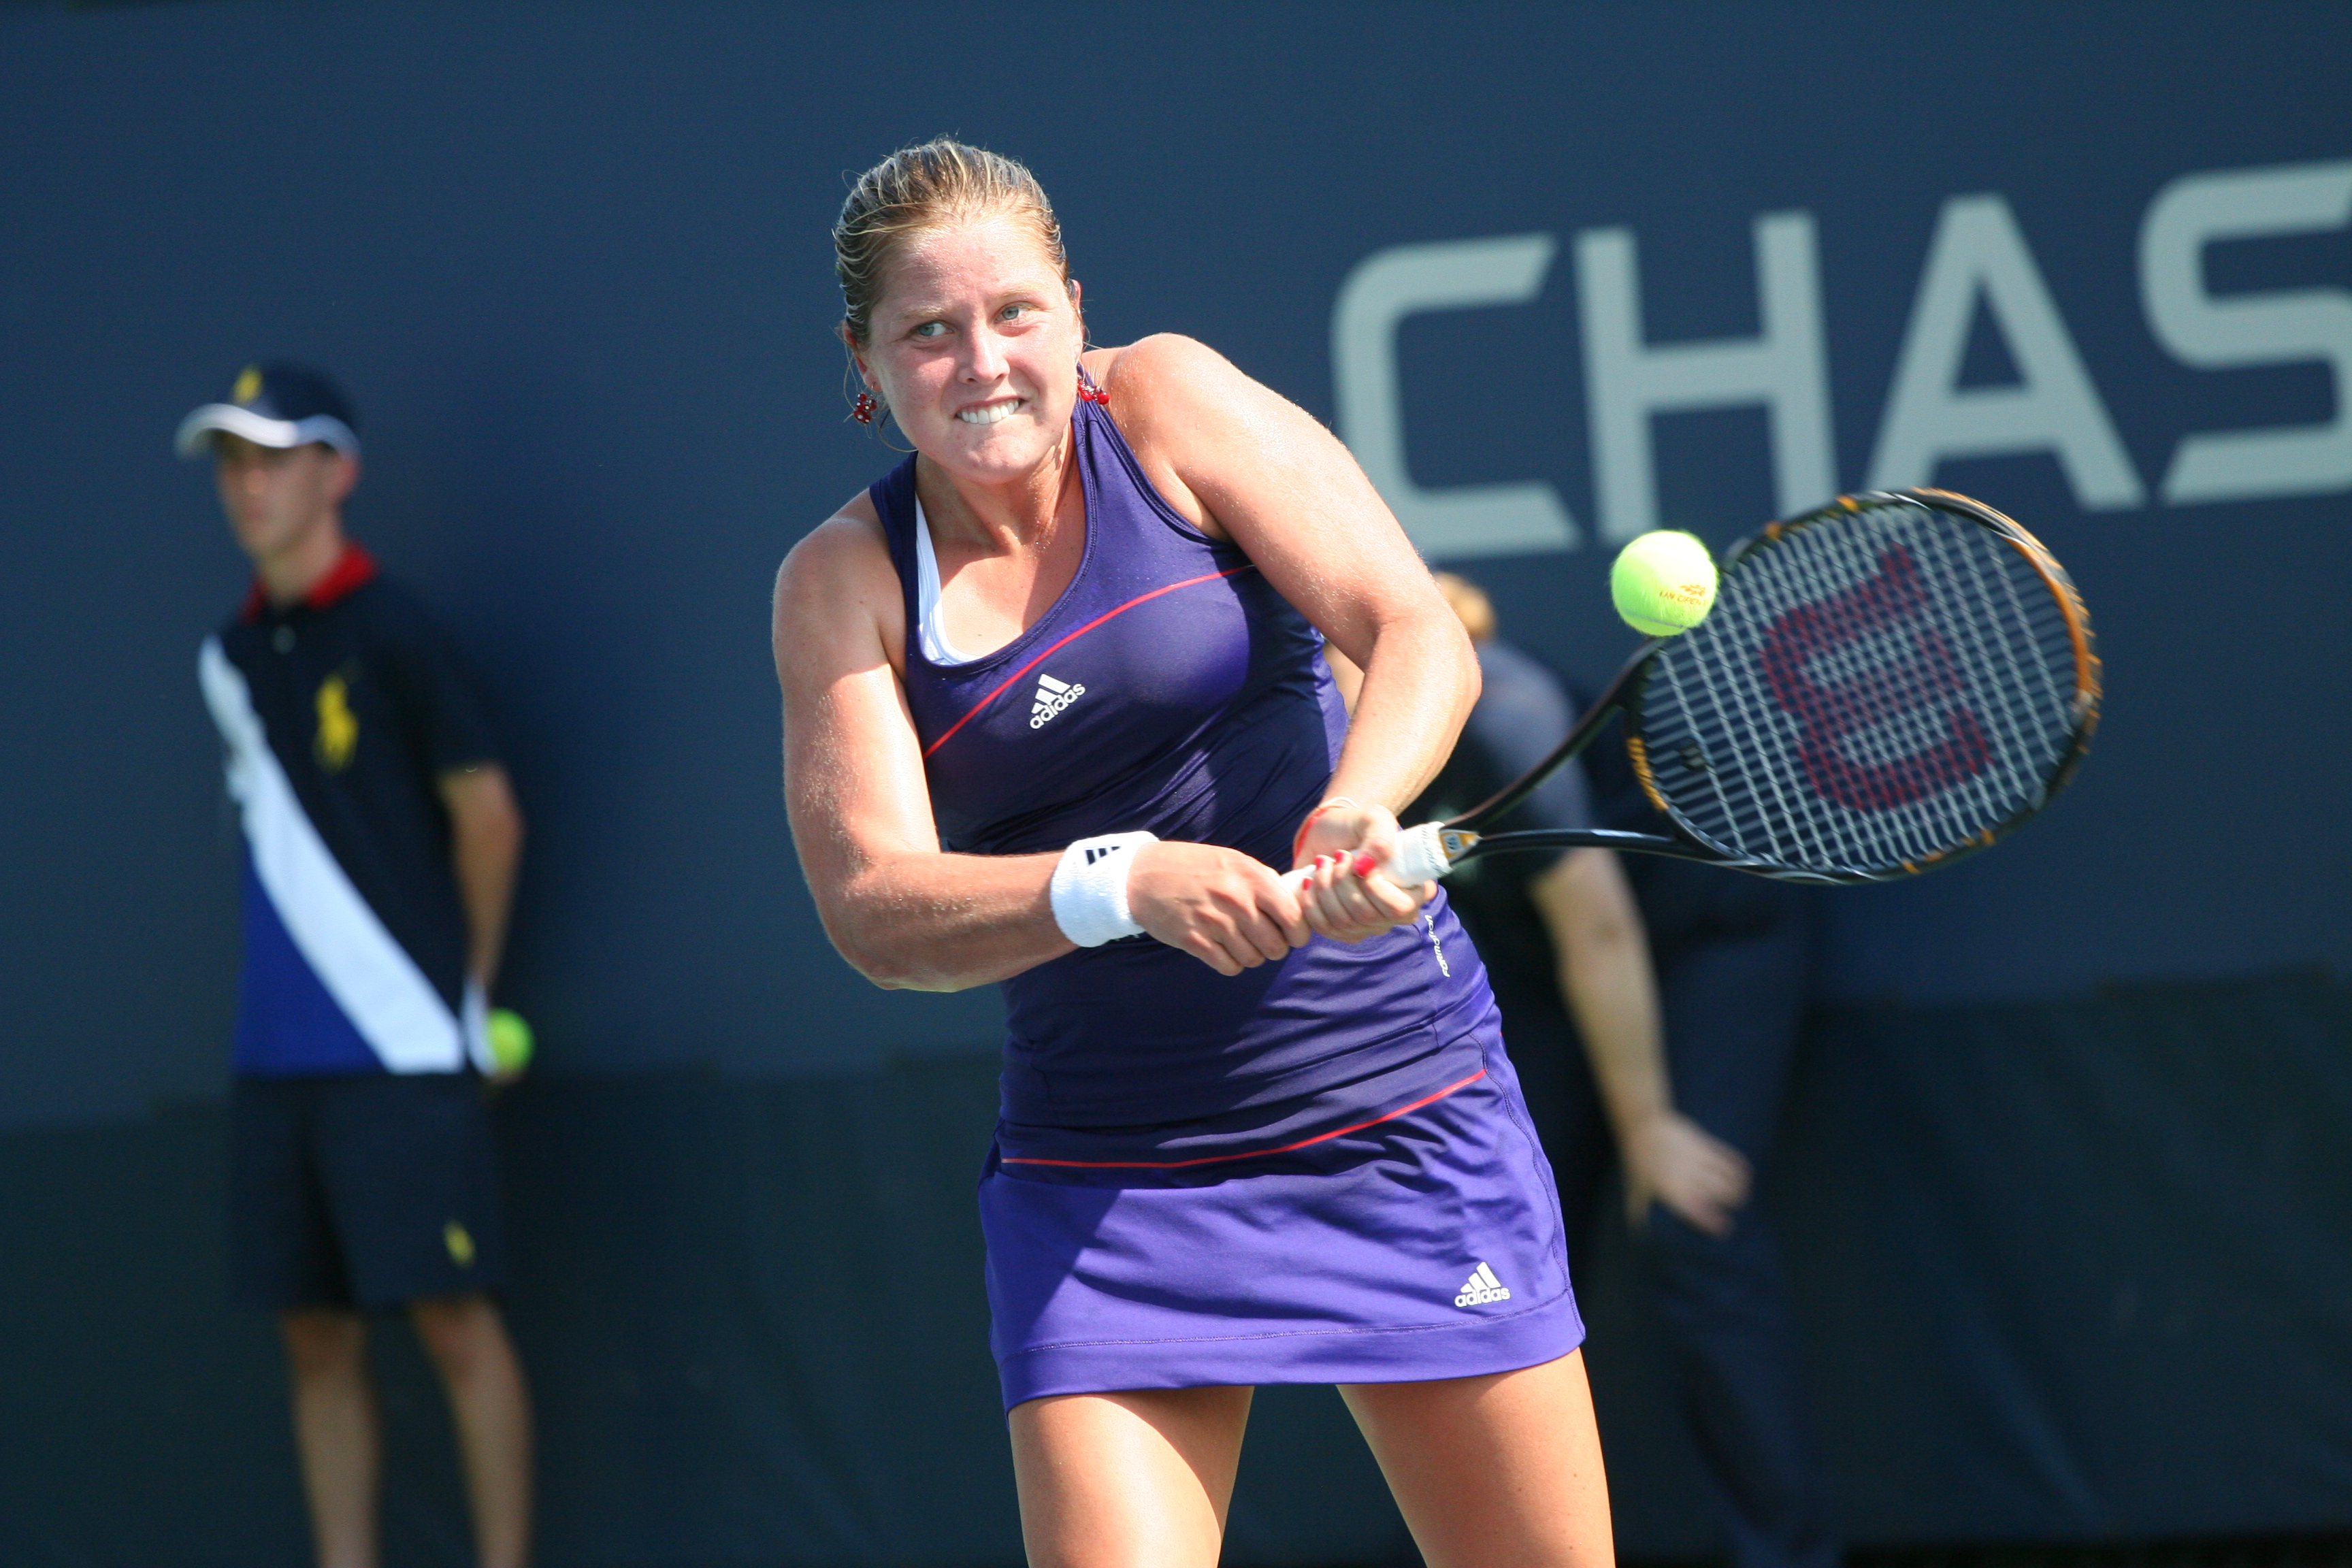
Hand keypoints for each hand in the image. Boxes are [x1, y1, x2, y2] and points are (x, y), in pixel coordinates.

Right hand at [1127, 840, 1312, 975]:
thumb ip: (1265, 881)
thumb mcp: (1234, 861)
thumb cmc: (1194, 867)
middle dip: (1275, 948)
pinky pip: (1229, 966)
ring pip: (1253, 959)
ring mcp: (1213, 922)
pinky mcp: (1193, 940)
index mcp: (1251, 877)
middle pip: (1275, 945)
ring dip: (1251, 956)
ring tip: (1241, 943)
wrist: (1143, 875)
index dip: (1298, 933)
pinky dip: (1231, 963)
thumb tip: (1296, 904)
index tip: (1292, 936)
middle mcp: (1235, 900)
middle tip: (1264, 941)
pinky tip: (1223, 950)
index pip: (1293, 918)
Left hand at [1290, 799, 1430, 942]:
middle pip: (1366, 916)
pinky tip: (1310, 881)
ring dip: (1325, 888)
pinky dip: (1311, 902)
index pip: (1399, 908)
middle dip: (1343, 881)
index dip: (1374, 888)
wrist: (1328, 833)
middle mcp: (1393, 915)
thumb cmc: (1357, 826)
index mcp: (1414, 891)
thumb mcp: (1375, 819)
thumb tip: (1365, 868)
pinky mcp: (1341, 930)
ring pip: (1343, 923)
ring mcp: (1367, 926)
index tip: (1357, 861)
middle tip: (1337, 856)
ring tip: (1323, 863)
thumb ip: (1379, 837)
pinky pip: (1324, 928)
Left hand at [1622, 1111, 1751, 1236]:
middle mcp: (1688, 1176)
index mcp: (1671, 1190)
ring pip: (1730, 1178)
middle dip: (1731, 1204)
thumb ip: (1639, 1211)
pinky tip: (1743, 1177)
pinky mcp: (1705, 1144)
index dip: (1714, 1223)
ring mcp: (1698, 1159)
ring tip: (1738, 1195)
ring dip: (1739, 1189)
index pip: (1699, 1211)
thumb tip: (1639, 1232)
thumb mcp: (1636, 1187)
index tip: (1724, 1228)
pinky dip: (1741, 1170)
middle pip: (1721, 1194)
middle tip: (1731, 1207)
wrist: (1643, 1125)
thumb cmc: (1639, 1161)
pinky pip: (1730, 1158)